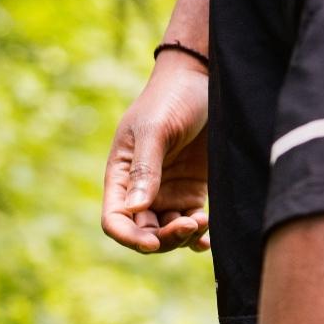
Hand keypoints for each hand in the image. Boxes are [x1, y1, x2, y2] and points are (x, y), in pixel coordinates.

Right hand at [102, 51, 210, 252]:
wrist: (204, 81)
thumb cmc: (172, 99)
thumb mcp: (155, 130)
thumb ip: (144, 169)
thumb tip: (134, 209)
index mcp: (121, 175)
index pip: (115, 219)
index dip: (129, 237)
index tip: (152, 242)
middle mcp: (142, 189)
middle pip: (144, 232)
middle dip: (163, 239)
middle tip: (189, 224)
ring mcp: (169, 192)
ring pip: (168, 232)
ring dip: (182, 237)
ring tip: (201, 221)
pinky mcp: (194, 190)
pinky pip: (192, 223)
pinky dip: (198, 236)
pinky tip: (208, 237)